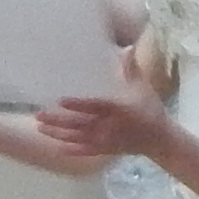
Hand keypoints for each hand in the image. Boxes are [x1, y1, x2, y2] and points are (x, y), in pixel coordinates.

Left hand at [31, 50, 173, 160]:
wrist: (159, 140)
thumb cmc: (150, 110)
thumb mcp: (143, 88)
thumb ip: (132, 69)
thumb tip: (129, 47)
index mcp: (118, 109)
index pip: (94, 106)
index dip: (77, 105)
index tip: (60, 101)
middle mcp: (108, 126)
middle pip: (79, 124)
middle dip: (58, 120)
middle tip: (38, 114)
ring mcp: (105, 141)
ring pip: (77, 138)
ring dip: (58, 133)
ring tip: (40, 126)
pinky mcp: (104, 151)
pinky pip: (84, 151)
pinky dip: (70, 149)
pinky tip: (56, 146)